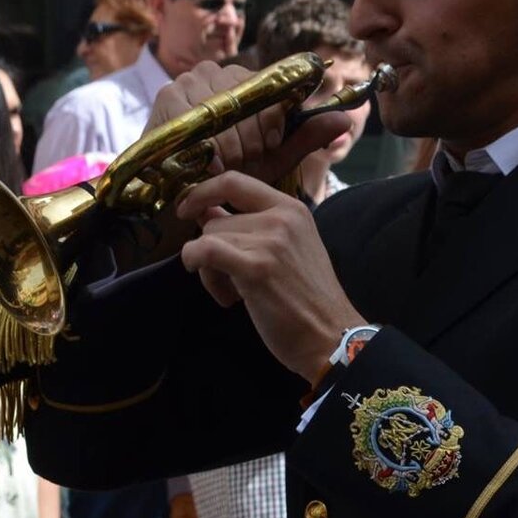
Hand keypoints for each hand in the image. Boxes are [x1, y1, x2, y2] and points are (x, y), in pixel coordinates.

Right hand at [146, 60, 350, 187]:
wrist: (194, 194)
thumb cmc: (238, 172)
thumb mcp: (278, 156)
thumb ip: (307, 136)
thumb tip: (345, 120)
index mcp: (249, 80)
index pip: (269, 84)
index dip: (272, 117)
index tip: (272, 143)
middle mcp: (219, 72)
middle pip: (243, 94)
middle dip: (250, 133)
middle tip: (249, 159)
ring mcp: (190, 81)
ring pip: (218, 106)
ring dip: (227, 140)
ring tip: (230, 164)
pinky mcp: (167, 96)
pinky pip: (191, 114)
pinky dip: (203, 141)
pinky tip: (209, 164)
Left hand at [176, 170, 364, 378]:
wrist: (331, 336)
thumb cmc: (307, 300)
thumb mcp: (286, 249)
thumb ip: (251, 227)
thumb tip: (205, 211)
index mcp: (291, 208)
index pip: (234, 181)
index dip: (202, 192)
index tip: (187, 209)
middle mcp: (282, 217)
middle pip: (215, 219)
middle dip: (211, 251)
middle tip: (230, 282)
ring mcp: (271, 241)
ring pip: (208, 238)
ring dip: (210, 272)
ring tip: (236, 295)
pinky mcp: (257, 268)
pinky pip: (205, 251)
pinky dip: (198, 266)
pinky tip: (221, 293)